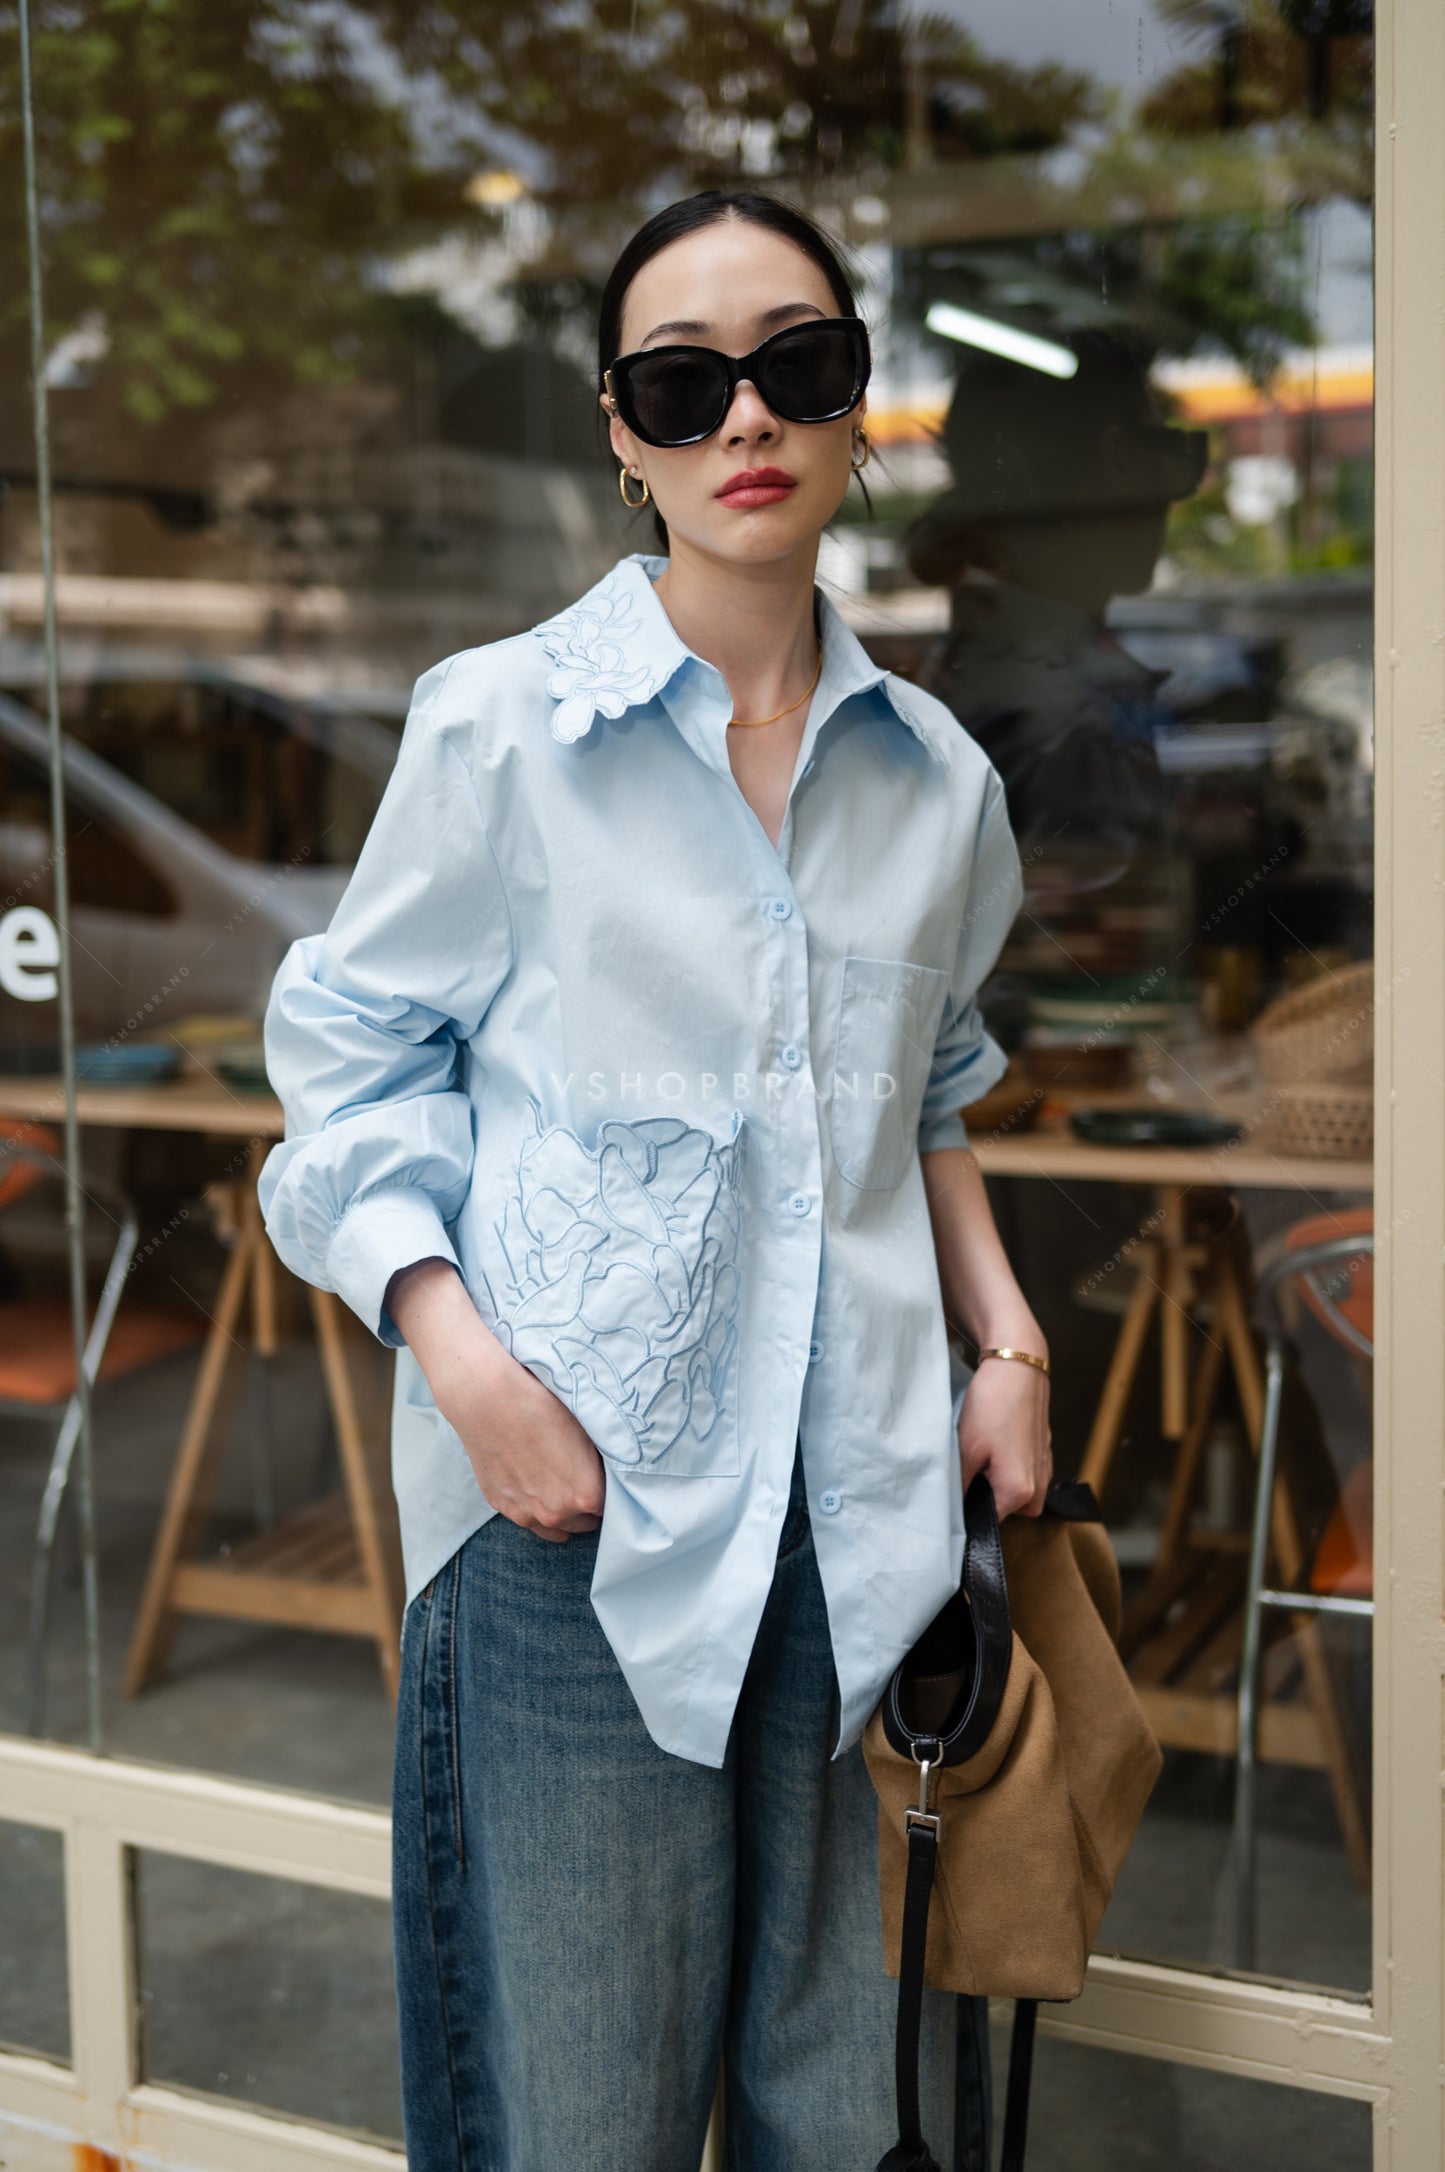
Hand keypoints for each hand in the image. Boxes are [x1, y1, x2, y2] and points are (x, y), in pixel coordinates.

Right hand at [385, 1259, 605, 1541]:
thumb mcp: (587, 1429)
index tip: (603, 1477)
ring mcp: (525, 1514)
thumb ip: (600, 1462)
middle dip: (585, 1505)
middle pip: (584, 1523)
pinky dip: (532, 1504)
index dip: (608, 1490)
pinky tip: (530, 1477)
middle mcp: (557, 1513)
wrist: (488, 1398)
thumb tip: (610, 1470)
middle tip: (580, 1476)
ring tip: (557, 1483)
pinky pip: (527, 1517)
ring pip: (555, 1528)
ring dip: (560, 1512)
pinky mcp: (501, 1505)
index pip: (611, 1507)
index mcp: (586, 1496)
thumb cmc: (542, 1405)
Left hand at [956, 1353, 1051, 1518]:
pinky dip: (1009, 1465)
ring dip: (998, 1480)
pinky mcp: (1044, 1452)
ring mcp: (1045, 1469)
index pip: (989, 1521)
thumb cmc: (993, 1405)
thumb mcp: (966, 1449)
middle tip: (968, 1467)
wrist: (1019, 1366)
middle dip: (985, 1495)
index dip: (968, 1511)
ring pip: (1015, 1492)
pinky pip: (1024, 1473)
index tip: (955, 1494)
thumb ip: (960, 1487)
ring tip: (983, 1453)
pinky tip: (996, 1442)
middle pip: (1005, 1510)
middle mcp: (1039, 1486)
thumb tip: (953, 1510)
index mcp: (1020, 1492)